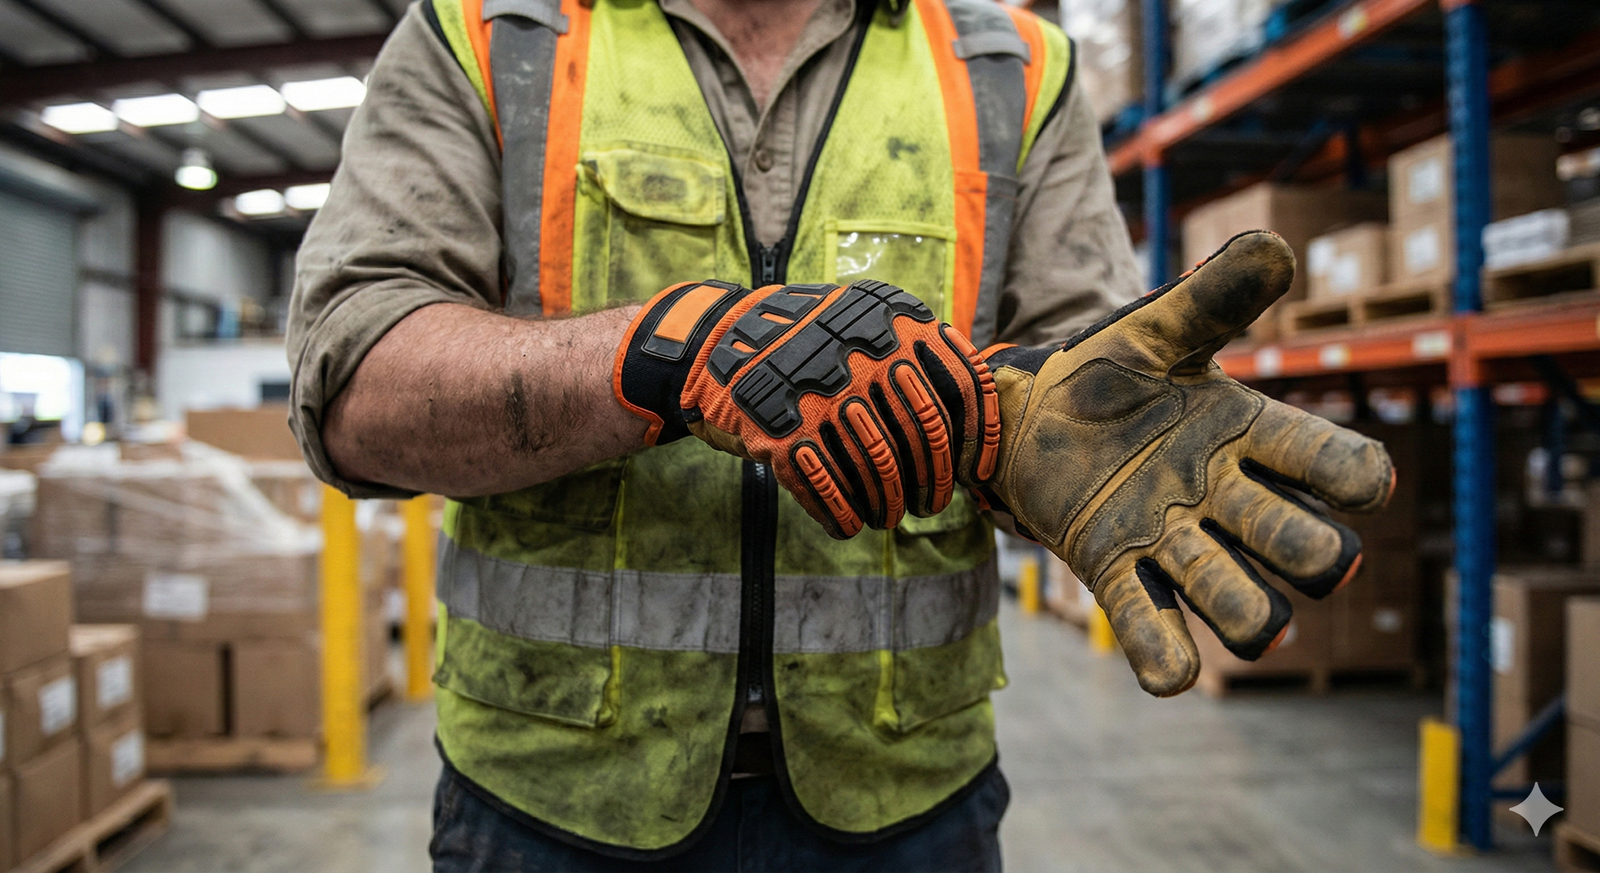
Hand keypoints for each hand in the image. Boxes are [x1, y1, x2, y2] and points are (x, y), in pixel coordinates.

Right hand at [615, 279, 1000, 537]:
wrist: (721, 341)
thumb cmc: (812, 343)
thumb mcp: (869, 321)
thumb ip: (920, 352)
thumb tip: (974, 419)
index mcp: (897, 324)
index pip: (963, 386)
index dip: (981, 437)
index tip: (980, 474)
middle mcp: (866, 357)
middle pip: (926, 438)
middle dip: (933, 483)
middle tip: (931, 504)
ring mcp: (824, 397)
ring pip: (880, 471)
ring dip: (888, 505)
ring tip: (888, 517)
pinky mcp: (784, 433)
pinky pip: (828, 490)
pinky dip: (841, 515)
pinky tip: (847, 526)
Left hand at [978, 231, 1393, 695]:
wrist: (1024, 414)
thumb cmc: (1103, 372)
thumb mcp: (1155, 329)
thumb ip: (1212, 298)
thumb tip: (1275, 245)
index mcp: (1246, 434)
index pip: (1324, 461)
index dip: (1353, 476)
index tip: (1364, 482)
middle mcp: (1223, 497)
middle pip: (1297, 544)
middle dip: (1311, 554)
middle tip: (1314, 557)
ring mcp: (1173, 541)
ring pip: (1236, 599)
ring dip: (1250, 613)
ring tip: (1253, 619)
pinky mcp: (1117, 570)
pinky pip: (1150, 625)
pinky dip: (1163, 657)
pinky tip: (1169, 674)